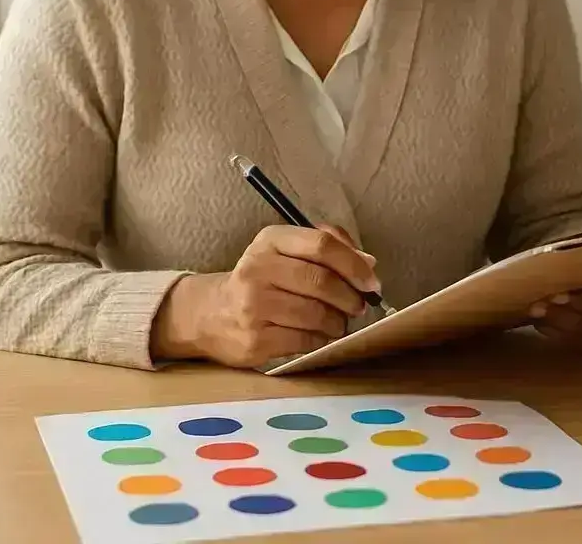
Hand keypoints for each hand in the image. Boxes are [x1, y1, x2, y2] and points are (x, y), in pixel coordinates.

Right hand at [151, 223, 379, 367]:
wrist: (210, 314)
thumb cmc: (261, 279)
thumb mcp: (285, 251)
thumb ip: (327, 248)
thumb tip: (368, 262)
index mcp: (270, 241)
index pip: (322, 245)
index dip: (354, 264)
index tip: (371, 281)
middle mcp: (257, 270)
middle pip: (321, 282)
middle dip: (350, 297)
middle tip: (359, 305)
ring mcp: (253, 307)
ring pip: (316, 314)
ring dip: (338, 321)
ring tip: (339, 321)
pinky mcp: (255, 340)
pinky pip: (305, 341)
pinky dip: (321, 339)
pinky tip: (320, 335)